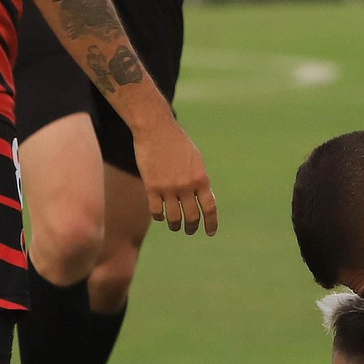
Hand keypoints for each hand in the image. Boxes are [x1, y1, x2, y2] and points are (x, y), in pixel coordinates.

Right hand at [132, 120, 217, 235]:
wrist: (156, 130)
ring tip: (175, 226)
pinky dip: (159, 217)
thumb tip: (204, 201)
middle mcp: (186, 186)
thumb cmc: (177, 144)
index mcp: (201, 179)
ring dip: (175, 226)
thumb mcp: (196, 161)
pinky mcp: (151, 187)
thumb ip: (200, 181)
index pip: (209, 208)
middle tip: (190, 230)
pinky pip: (156, 212)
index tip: (210, 233)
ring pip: (174, 219)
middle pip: (192, 217)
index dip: (211, 223)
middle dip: (192, 227)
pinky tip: (160, 215)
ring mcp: (168, 188)